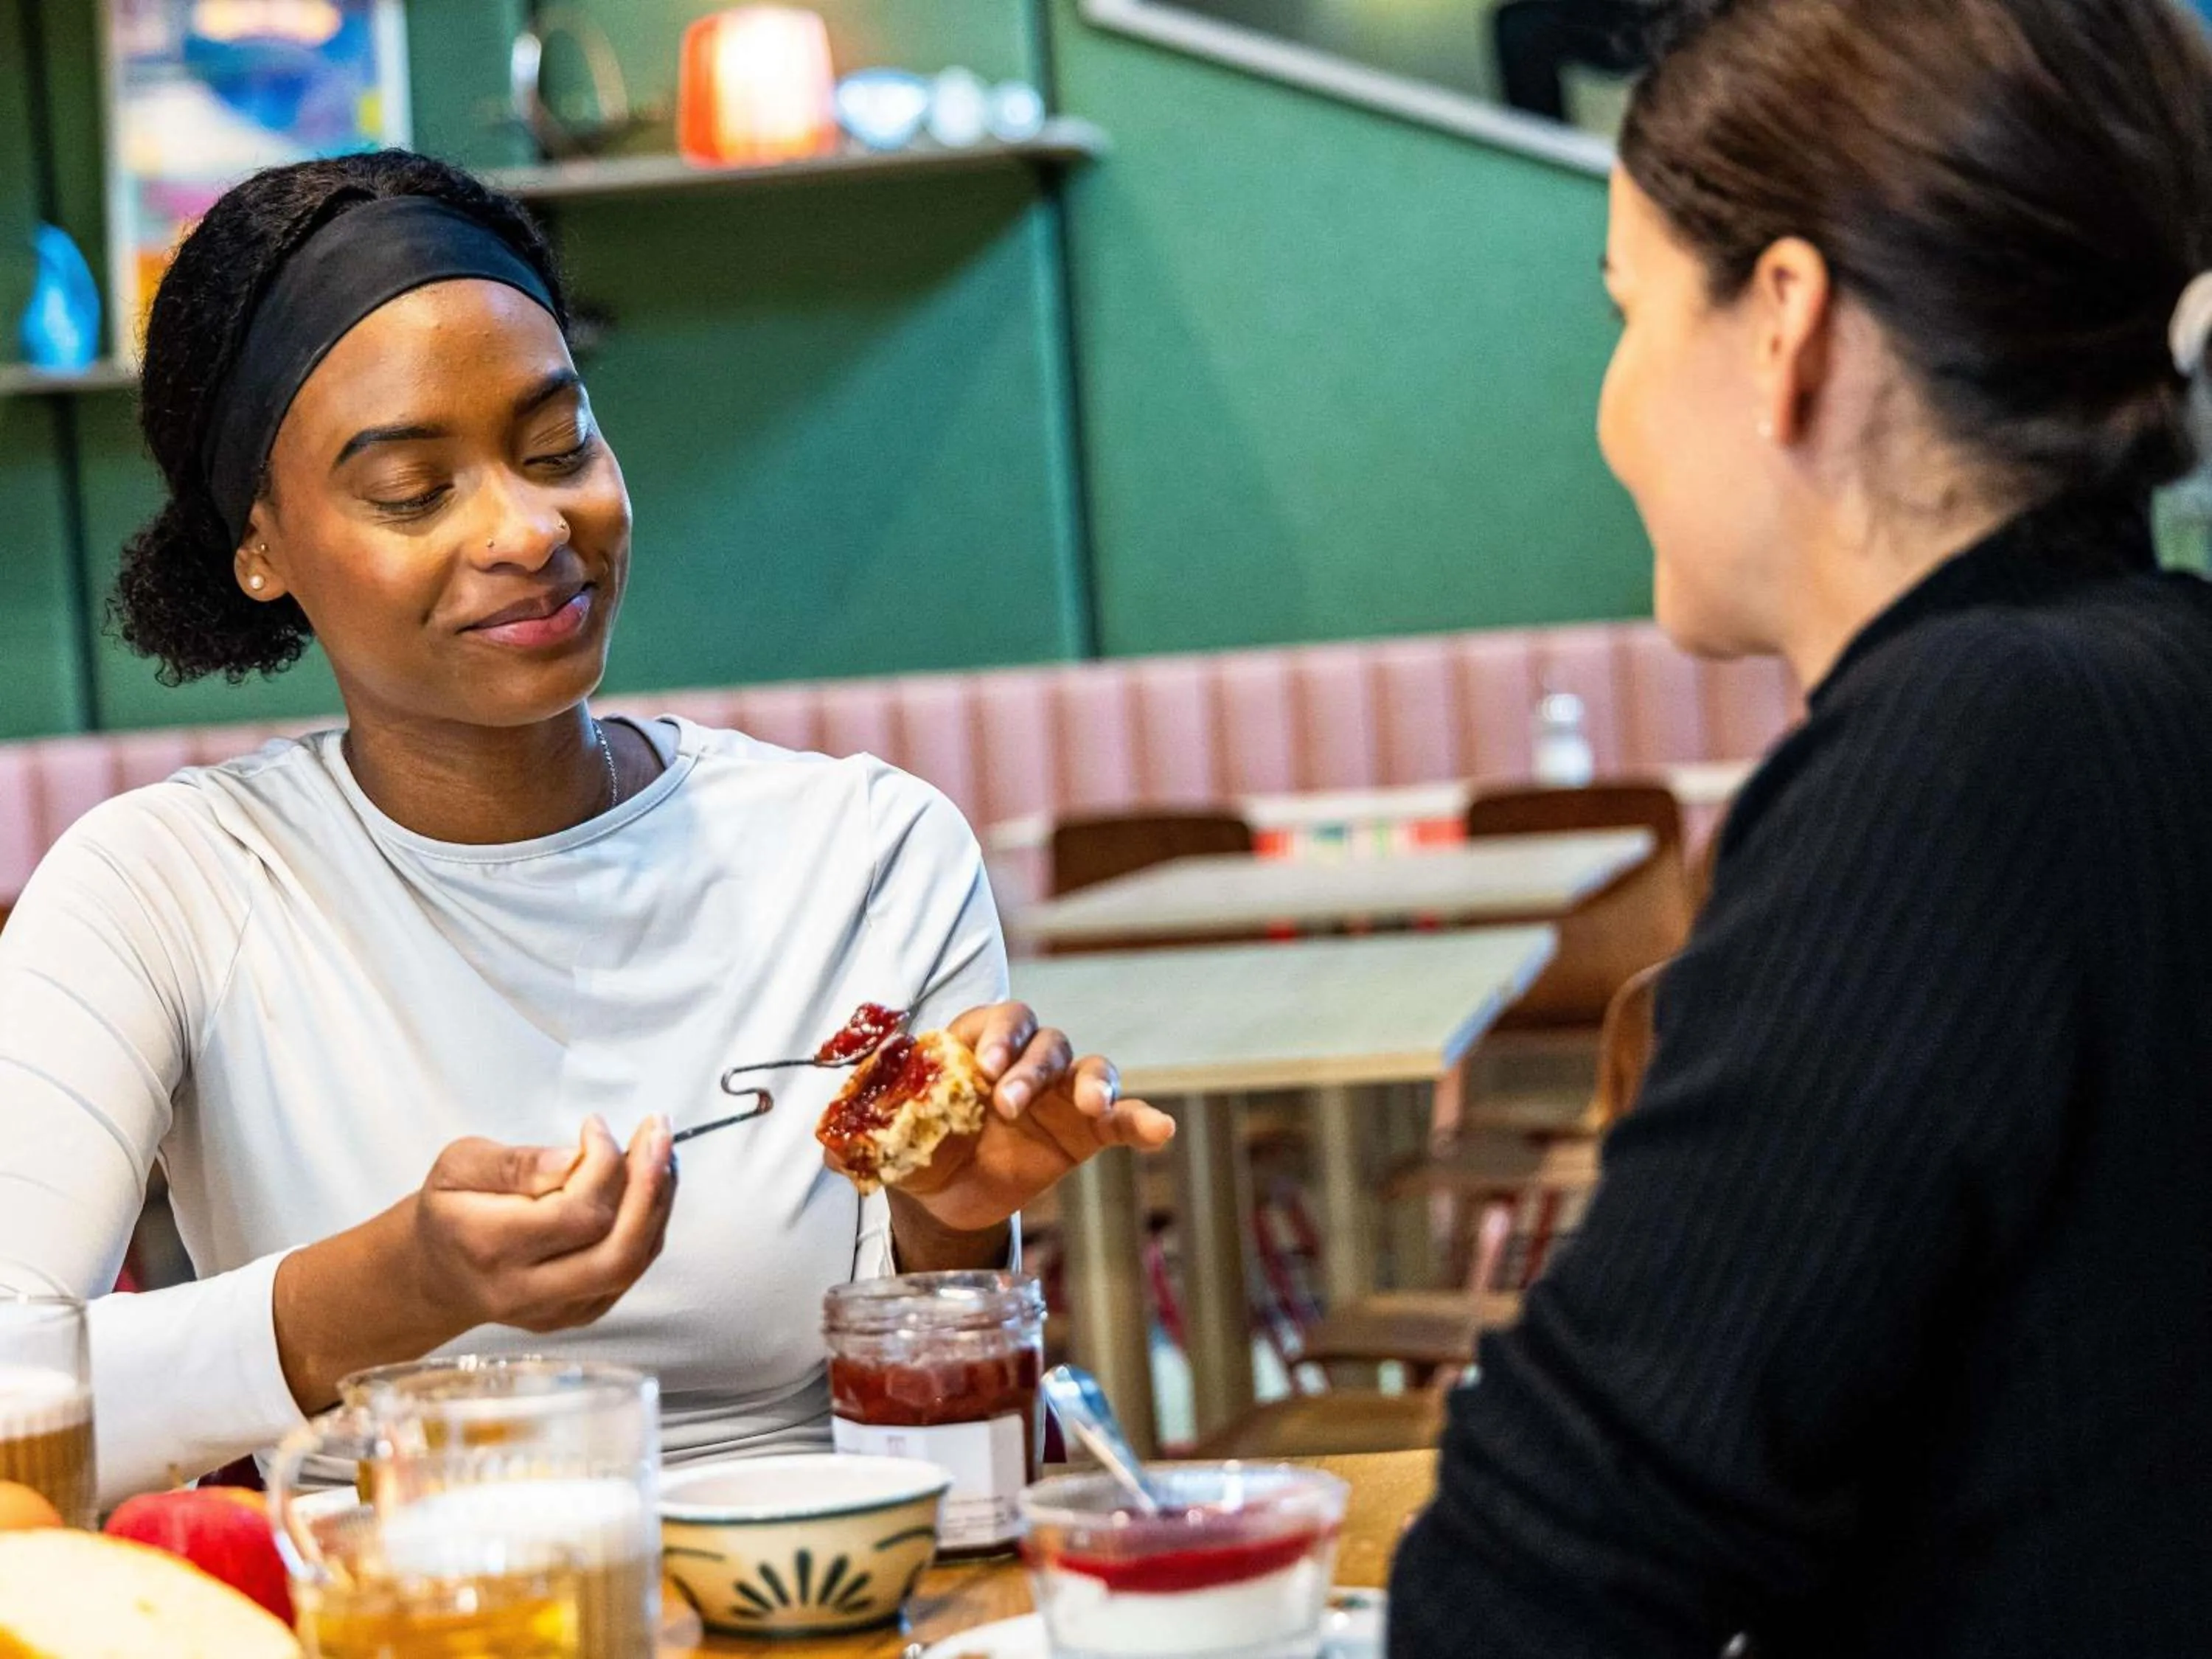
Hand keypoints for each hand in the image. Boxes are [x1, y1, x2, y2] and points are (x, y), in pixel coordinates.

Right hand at [408, 1114, 677, 1333]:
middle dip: (650, 1186)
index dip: (601, 1164)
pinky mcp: (576, 1315)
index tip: (595, 1125)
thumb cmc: (450, 1209)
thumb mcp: (459, 1165)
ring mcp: (554, 1310)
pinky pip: (629, 1272)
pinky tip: (650, 1187)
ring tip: (662, 1153)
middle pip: (614, 1251)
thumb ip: (515, 1162)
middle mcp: (524, 1289)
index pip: (573, 1214)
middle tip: (658, 1132)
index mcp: (490, 1246)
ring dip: (658, 1203)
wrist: (436, 1273)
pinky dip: (649, 1225)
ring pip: (630, 1264)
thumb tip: (574, 1159)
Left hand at [849, 1002, 1174, 1235]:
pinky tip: (1160, 1130)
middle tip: (1008, 1101)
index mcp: (976, 1048)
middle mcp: (1022, 1061)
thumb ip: (863, 1139)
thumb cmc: (920, 1150)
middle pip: (1045, 1038)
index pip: (997, 1019)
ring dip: (1092, 1082)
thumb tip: (830, 1152)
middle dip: (1031, 1064)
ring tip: (1089, 1107)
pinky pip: (1123, 1118)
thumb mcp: (889, 1145)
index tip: (982, 1065)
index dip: (996, 1035)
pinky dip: (1144, 1118)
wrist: (947, 1199)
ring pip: (1088, 1066)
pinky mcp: (1086, 1131)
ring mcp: (1059, 1095)